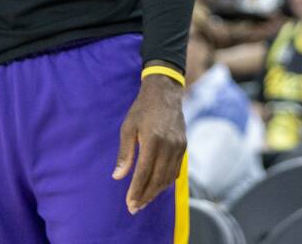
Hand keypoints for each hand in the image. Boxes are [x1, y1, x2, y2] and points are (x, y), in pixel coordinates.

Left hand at [112, 72, 186, 213]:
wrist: (165, 92)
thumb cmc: (142, 109)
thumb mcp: (128, 128)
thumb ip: (125, 153)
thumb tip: (118, 177)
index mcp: (153, 140)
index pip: (144, 173)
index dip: (136, 191)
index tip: (129, 204)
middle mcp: (169, 145)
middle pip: (158, 179)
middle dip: (146, 196)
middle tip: (134, 208)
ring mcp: (179, 146)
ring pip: (168, 177)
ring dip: (156, 192)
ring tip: (143, 200)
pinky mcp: (184, 146)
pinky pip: (176, 170)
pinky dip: (166, 181)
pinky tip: (156, 187)